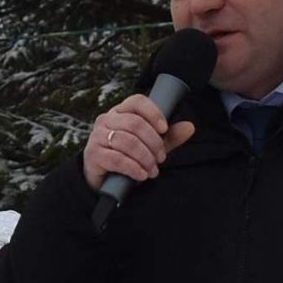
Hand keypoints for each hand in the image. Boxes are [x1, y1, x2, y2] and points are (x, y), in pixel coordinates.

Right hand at [83, 93, 197, 191]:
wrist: (101, 180)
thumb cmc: (126, 157)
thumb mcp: (150, 146)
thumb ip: (168, 136)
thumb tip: (189, 127)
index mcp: (120, 112)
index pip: (137, 102)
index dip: (154, 113)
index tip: (164, 129)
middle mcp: (106, 120)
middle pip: (135, 123)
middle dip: (153, 142)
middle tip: (161, 157)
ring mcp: (97, 136)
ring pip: (127, 142)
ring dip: (145, 158)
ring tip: (152, 170)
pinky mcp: (93, 154)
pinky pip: (117, 159)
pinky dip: (133, 168)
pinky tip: (141, 175)